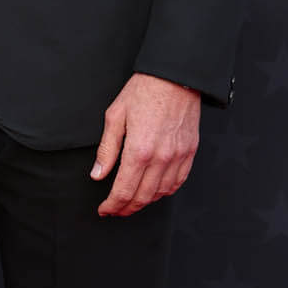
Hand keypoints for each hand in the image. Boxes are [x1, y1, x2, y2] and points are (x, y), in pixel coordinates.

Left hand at [91, 73, 201, 217]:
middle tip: (115, 210)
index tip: (104, 209)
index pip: (123, 190)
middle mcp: (161, 157)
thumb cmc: (144, 91)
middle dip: (126, 208)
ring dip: (145, 202)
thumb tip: (98, 173)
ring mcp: (178, 156)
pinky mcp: (190, 152)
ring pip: (161, 193)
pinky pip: (178, 181)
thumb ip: (107, 149)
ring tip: (132, 202)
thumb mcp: (115, 116)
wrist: (175, 77)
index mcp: (139, 150)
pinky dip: (165, 191)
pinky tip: (155, 191)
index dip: (112, 205)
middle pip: (142, 197)